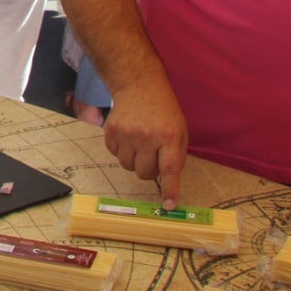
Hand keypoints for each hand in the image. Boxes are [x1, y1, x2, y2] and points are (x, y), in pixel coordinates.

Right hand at [103, 75, 187, 208]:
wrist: (138, 84)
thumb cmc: (163, 110)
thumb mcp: (179, 129)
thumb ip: (175, 155)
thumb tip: (167, 180)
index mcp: (170, 136)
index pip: (169, 169)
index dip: (170, 190)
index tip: (169, 205)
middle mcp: (148, 136)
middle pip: (144, 173)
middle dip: (149, 169)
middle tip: (152, 155)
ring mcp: (127, 134)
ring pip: (128, 167)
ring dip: (134, 160)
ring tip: (139, 142)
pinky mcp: (111, 131)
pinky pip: (115, 155)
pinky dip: (122, 150)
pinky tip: (128, 135)